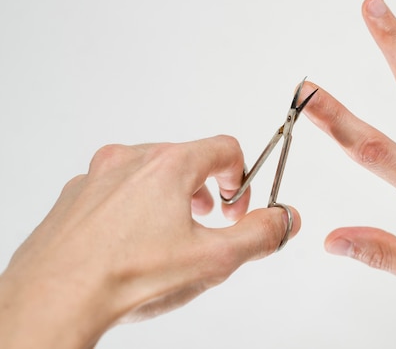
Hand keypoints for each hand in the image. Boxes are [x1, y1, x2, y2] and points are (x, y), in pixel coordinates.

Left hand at [0, 135, 299, 348]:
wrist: (55, 300)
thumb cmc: (130, 276)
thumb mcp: (215, 258)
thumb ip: (261, 234)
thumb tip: (287, 219)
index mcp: (169, 165)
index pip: (224, 147)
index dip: (241, 176)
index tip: (235, 207)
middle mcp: (131, 160)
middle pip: (186, 159)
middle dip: (206, 190)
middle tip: (207, 223)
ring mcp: (97, 177)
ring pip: (149, 173)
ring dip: (169, 197)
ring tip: (170, 235)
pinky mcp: (75, 198)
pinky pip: (115, 191)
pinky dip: (133, 207)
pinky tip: (131, 245)